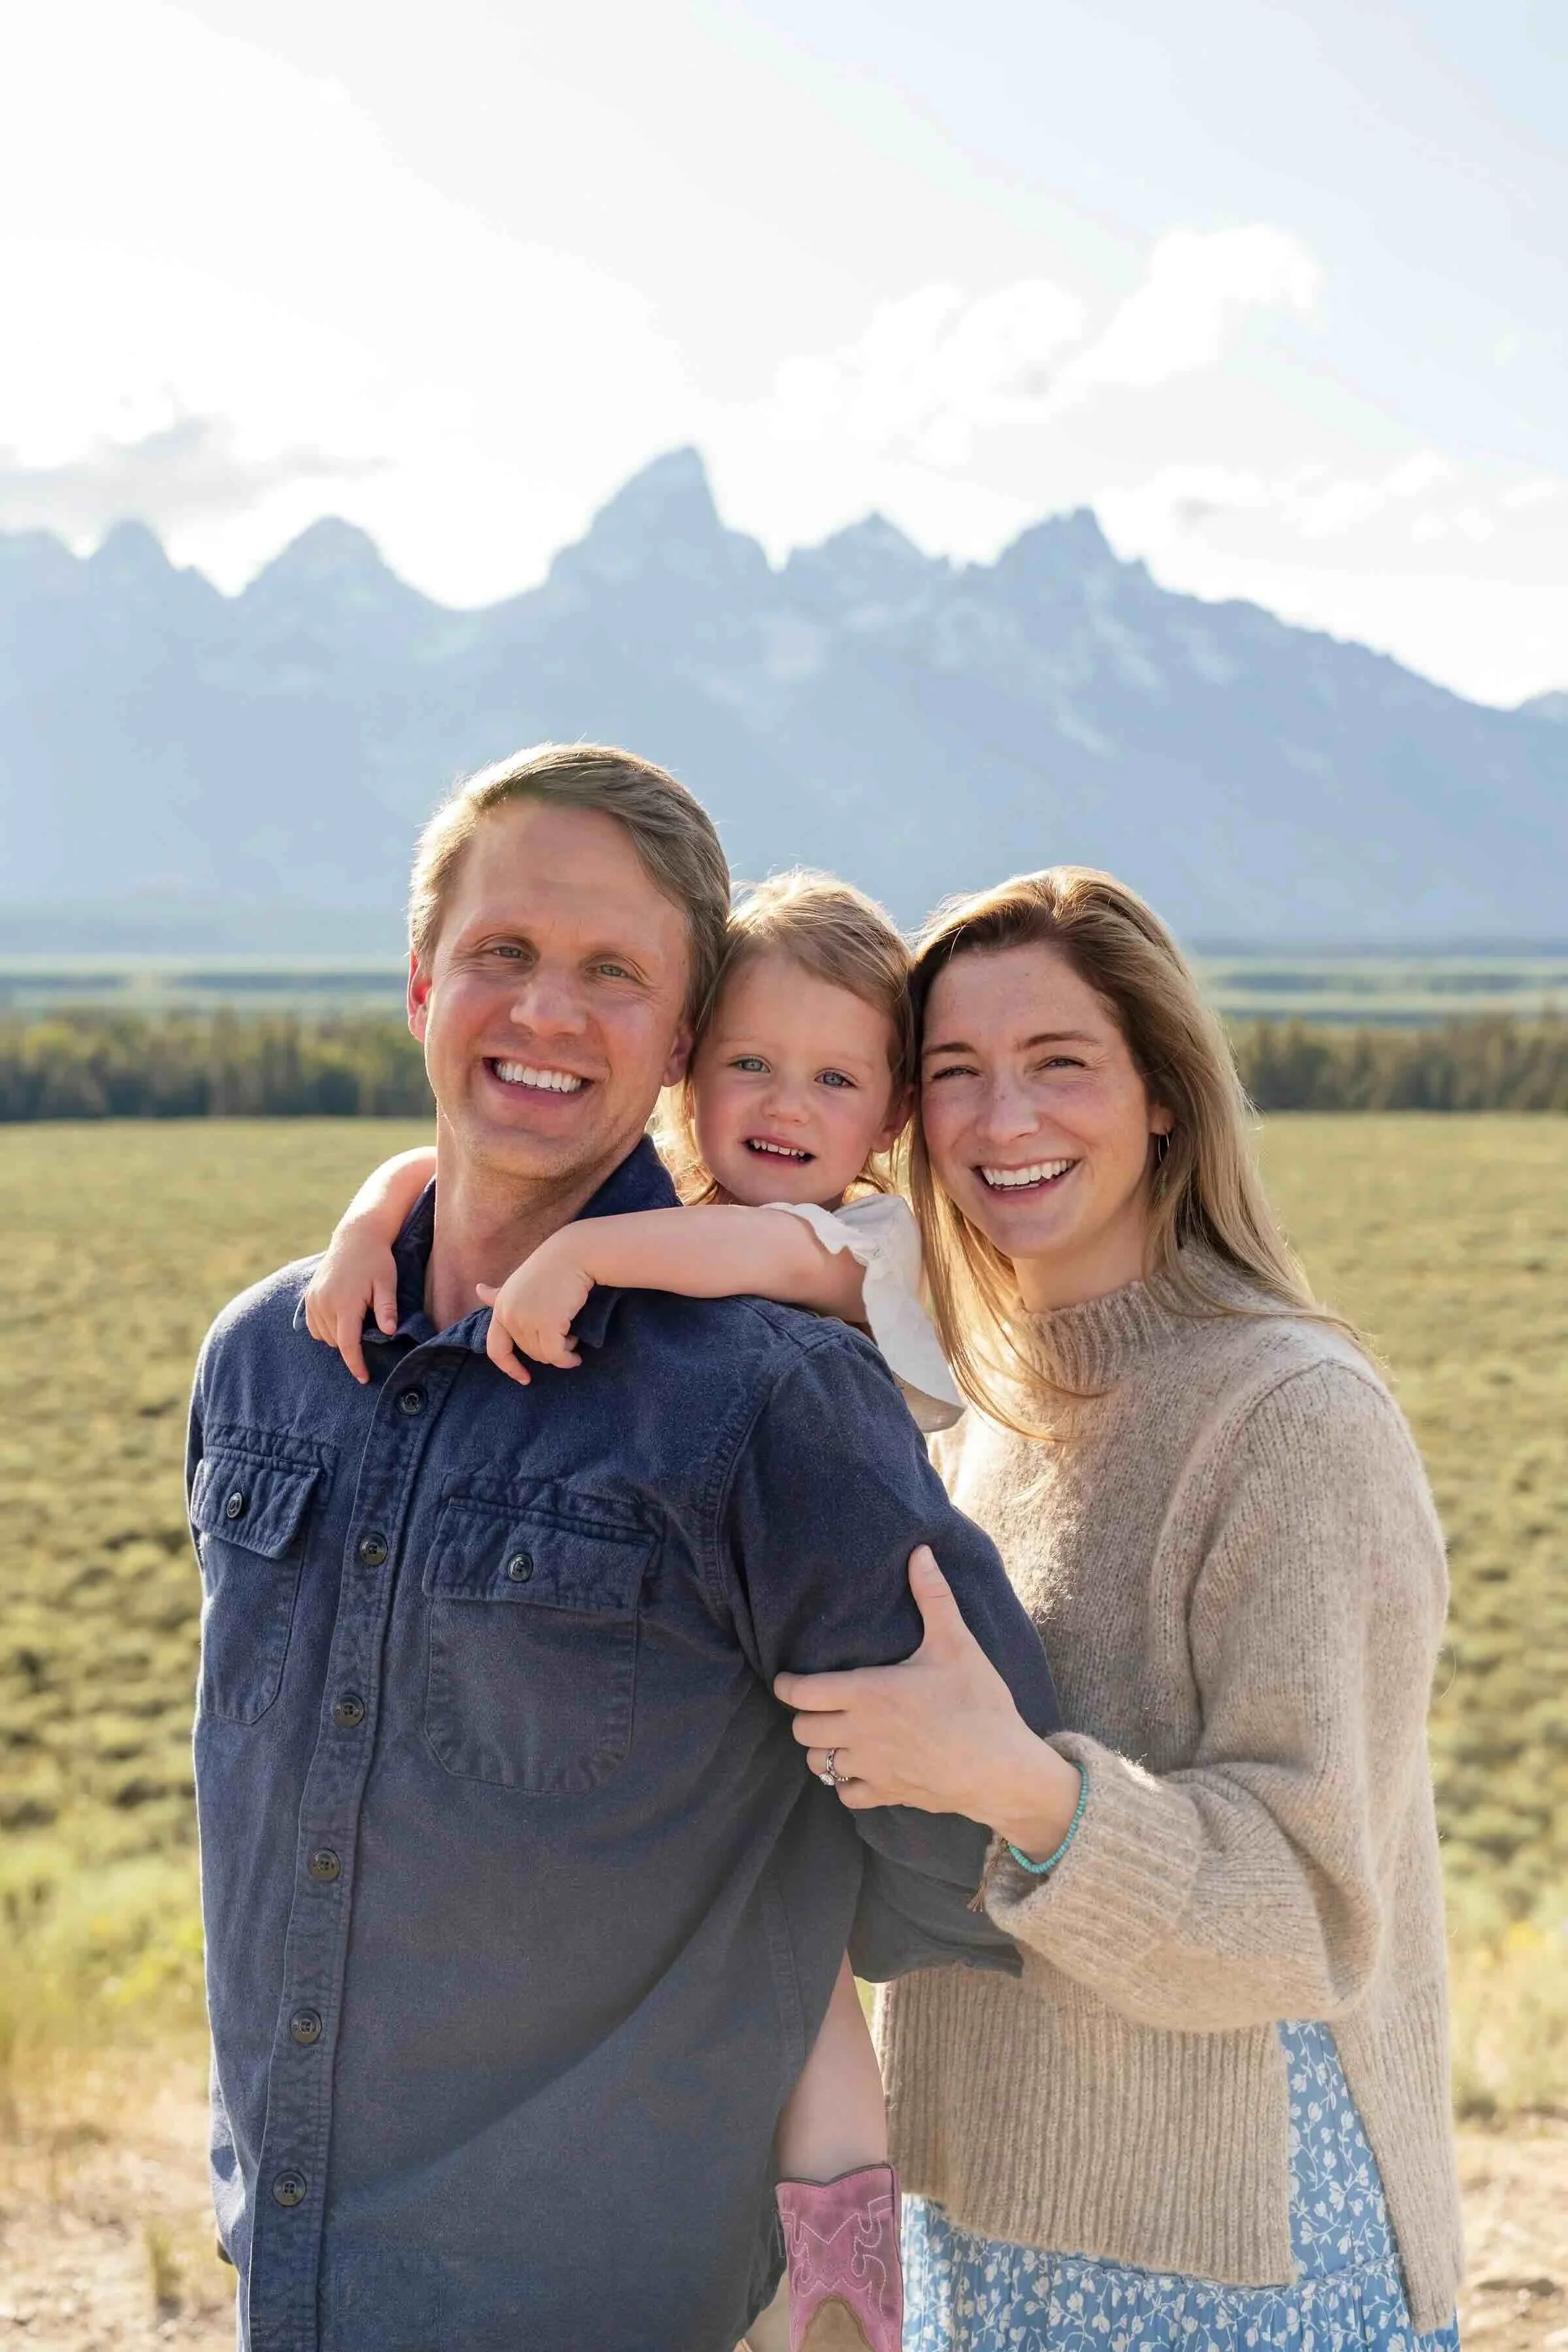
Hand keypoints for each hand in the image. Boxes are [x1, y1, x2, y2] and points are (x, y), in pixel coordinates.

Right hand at [303, 1231, 398, 1383]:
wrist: (356, 1237)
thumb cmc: (377, 1260)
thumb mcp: (387, 1282)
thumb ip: (386, 1308)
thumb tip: (389, 1332)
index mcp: (344, 1303)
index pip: (347, 1344)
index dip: (356, 1364)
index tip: (364, 1378)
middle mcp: (324, 1303)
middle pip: (337, 1342)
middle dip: (352, 1346)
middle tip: (370, 1330)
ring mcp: (314, 1300)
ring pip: (324, 1336)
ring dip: (339, 1337)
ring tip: (357, 1321)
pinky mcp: (309, 1296)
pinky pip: (314, 1326)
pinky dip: (326, 1329)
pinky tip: (341, 1319)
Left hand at [476, 1236, 595, 1387]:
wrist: (574, 1254)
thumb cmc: (549, 1267)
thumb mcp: (518, 1282)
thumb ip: (499, 1294)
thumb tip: (479, 1290)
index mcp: (500, 1307)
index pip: (496, 1349)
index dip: (509, 1367)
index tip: (524, 1379)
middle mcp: (509, 1315)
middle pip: (528, 1352)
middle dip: (547, 1351)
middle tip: (565, 1337)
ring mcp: (527, 1319)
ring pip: (543, 1355)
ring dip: (560, 1351)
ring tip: (571, 1336)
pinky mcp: (548, 1323)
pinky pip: (556, 1355)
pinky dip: (567, 1358)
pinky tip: (576, 1354)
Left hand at [774, 1545, 1056, 1824]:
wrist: (1002, 1768)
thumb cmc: (978, 1703)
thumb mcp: (956, 1644)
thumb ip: (933, 1597)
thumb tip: (920, 1552)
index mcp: (867, 1693)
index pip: (801, 1693)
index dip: (787, 1685)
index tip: (787, 1680)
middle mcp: (859, 1732)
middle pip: (801, 1730)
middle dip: (805, 1716)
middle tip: (820, 1704)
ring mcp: (870, 1767)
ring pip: (817, 1763)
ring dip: (821, 1748)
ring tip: (837, 1733)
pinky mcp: (886, 1794)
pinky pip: (845, 1793)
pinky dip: (844, 1782)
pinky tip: (860, 1767)